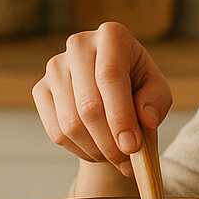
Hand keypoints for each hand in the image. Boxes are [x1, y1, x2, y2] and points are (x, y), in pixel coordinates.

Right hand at [32, 22, 171, 174]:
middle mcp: (79, 45)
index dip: (121, 115)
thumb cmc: (138, 88)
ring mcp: (55, 67)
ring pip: (71, 123)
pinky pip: (56, 131)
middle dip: (110, 141)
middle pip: (88, 104)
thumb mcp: (157, 91)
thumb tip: (146, 119)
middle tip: (128, 162)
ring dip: (96, 149)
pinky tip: (97, 149)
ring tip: (116, 156)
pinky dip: (79, 149)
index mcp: (112, 35)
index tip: (132, 146)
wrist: (112, 92)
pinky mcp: (40, 89)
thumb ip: (155, 102)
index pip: (110, 76)